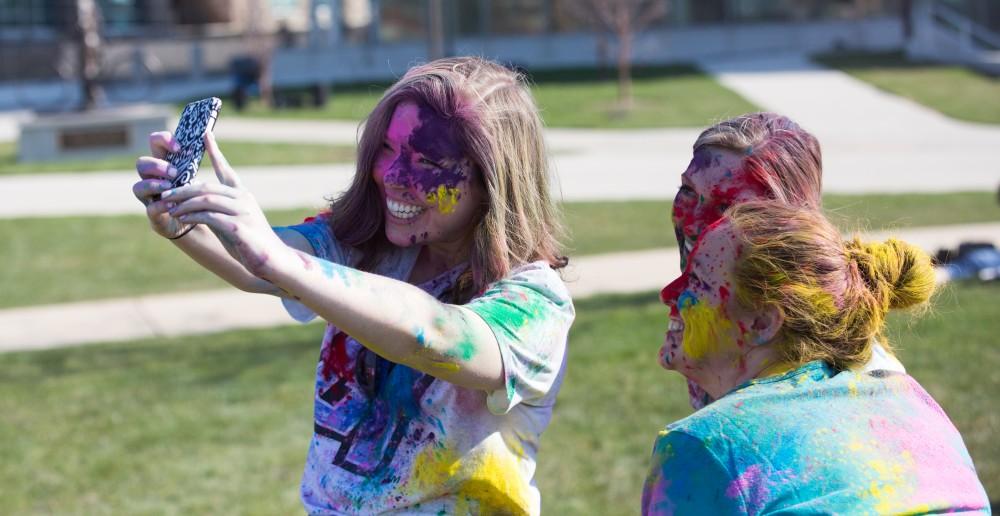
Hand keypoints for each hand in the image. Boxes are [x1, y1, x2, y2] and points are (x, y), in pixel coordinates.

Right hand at [132, 131, 191, 238]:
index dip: (163, 140)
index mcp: (162, 163)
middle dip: (156, 165)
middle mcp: (151, 179)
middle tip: (174, 172)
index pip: (154, 143)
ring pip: (138, 187)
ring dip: (153, 185)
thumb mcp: (196, 172)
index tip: (179, 147)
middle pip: (141, 164)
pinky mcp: (154, 214)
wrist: (193, 219)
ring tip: (170, 186)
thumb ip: (196, 157)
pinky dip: (160, 205)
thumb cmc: (193, 192)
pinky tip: (171, 204)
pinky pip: (150, 208)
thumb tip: (208, 134)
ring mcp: (150, 197)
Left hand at [161, 133, 293, 278]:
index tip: (205, 134)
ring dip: (184, 203)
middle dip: (182, 190)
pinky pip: (210, 217)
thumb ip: (215, 211)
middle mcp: (243, 199)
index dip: (216, 151)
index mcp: (242, 195)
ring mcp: (243, 213)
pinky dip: (192, 216)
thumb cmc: (250, 243)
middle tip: (164, 194)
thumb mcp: (230, 223)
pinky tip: (181, 218)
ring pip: (207, 199)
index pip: (226, 170)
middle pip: (207, 187)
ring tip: (169, 208)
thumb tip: (191, 206)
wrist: (273, 261)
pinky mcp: (239, 228)